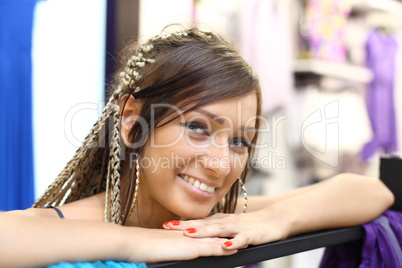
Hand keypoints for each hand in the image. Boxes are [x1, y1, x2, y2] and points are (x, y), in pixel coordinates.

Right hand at [124, 228, 237, 262]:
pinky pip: (209, 248)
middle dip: (224, 234)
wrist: (130, 243)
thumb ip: (163, 247)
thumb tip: (163, 250)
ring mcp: (188, 241)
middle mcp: (185, 236)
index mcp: (177, 235)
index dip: (211, 232)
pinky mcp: (188, 248)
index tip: (222, 232)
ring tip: (243, 240)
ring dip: (228, 240)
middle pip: (209, 234)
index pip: (198, 233)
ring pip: (213, 239)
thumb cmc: (137, 247)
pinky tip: (232, 249)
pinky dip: (221, 248)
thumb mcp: (154, 247)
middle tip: (238, 233)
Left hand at [162, 209, 288, 250]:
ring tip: (189, 234)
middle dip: (185, 225)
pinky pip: (241, 239)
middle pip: (203, 224)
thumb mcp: (230, 225)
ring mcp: (238, 227)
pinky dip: (233, 243)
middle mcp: (226, 222)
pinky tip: (226, 247)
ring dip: (204, 232)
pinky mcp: (251, 234)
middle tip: (168, 226)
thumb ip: (215, 228)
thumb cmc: (251, 223)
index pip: (198, 221)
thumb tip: (199, 232)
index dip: (182, 223)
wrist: (275, 218)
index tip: (165, 224)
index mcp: (220, 220)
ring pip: (219, 230)